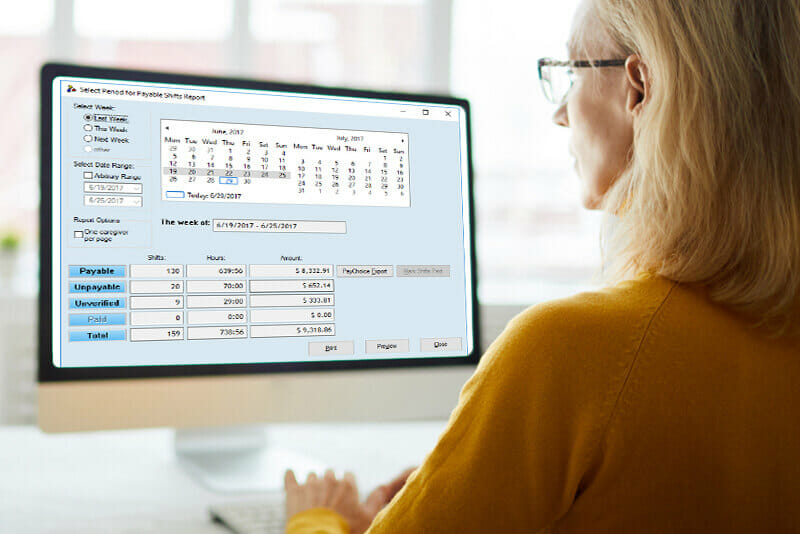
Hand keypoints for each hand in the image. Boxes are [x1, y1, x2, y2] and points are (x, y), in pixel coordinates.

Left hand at [285, 467, 415, 533]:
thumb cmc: (346, 530)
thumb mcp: (367, 517)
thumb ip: (376, 500)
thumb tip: (383, 487)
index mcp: (347, 485)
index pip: (348, 477)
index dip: (347, 487)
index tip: (345, 497)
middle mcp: (329, 480)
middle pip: (330, 475)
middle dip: (330, 485)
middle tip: (330, 501)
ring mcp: (310, 485)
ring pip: (312, 477)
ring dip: (313, 485)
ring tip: (313, 499)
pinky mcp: (293, 492)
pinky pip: (289, 478)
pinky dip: (290, 476)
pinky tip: (289, 473)